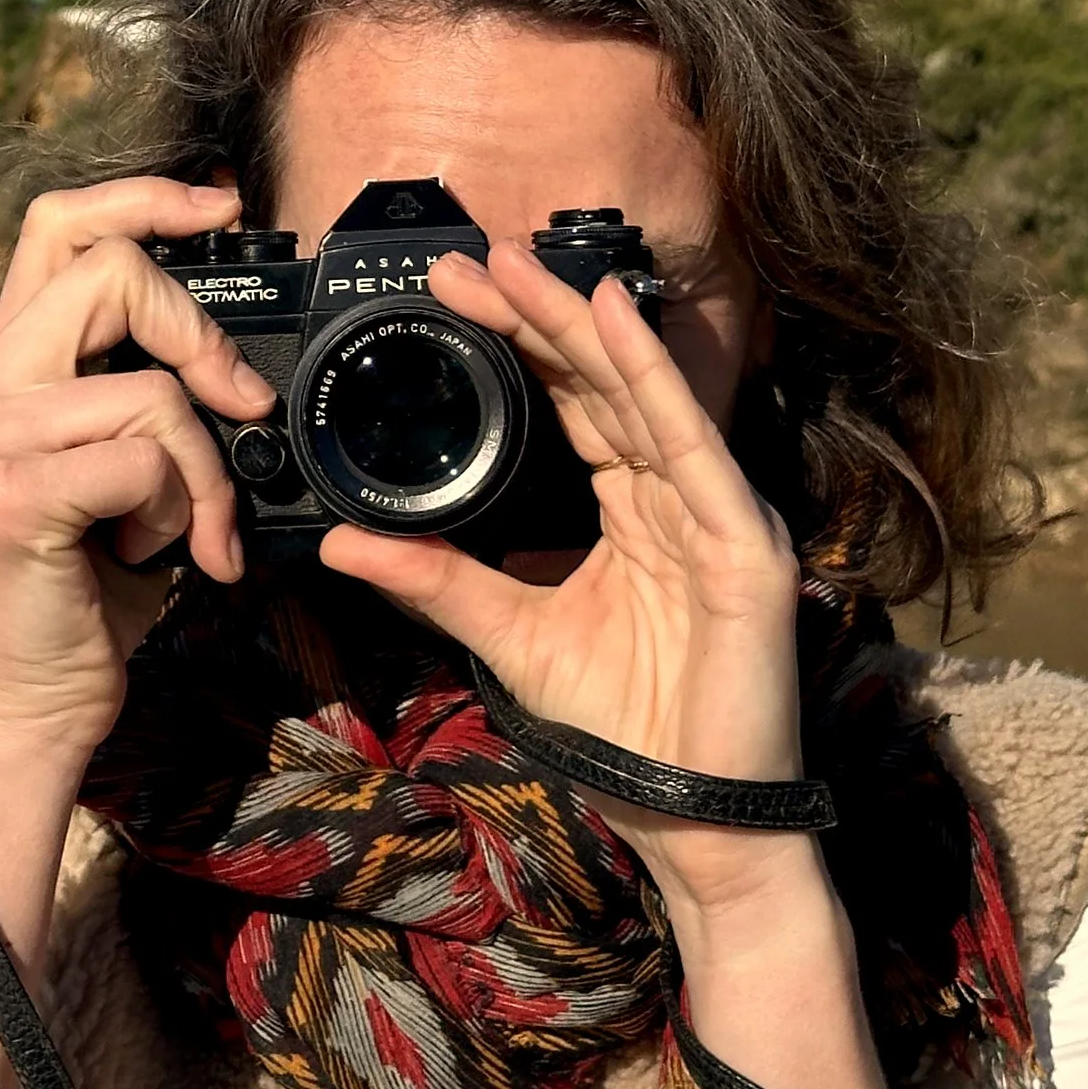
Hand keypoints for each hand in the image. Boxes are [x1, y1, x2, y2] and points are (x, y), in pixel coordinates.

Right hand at [0, 179, 277, 770]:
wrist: (31, 703)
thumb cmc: (88, 589)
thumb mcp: (120, 470)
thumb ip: (144, 395)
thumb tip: (238, 362)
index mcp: (7, 366)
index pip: (60, 226)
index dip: (144, 196)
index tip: (222, 205)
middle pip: (111, 273)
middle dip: (202, 335)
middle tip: (241, 407)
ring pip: (150, 388)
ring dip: (203, 469)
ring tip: (186, 528)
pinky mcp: (10, 496)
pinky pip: (143, 459)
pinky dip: (181, 511)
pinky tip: (153, 557)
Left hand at [319, 243, 811, 922]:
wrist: (697, 832)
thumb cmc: (625, 740)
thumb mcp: (512, 639)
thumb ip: (438, 581)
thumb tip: (341, 542)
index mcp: (636, 517)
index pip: (576, 407)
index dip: (522, 345)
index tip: (454, 293)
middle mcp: (681, 502)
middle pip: (604, 386)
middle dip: (536, 316)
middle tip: (468, 256)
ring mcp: (720, 518)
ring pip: (641, 398)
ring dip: (577, 326)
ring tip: (519, 264)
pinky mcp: (746, 548)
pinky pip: (690, 448)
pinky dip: (650, 380)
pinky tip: (610, 321)